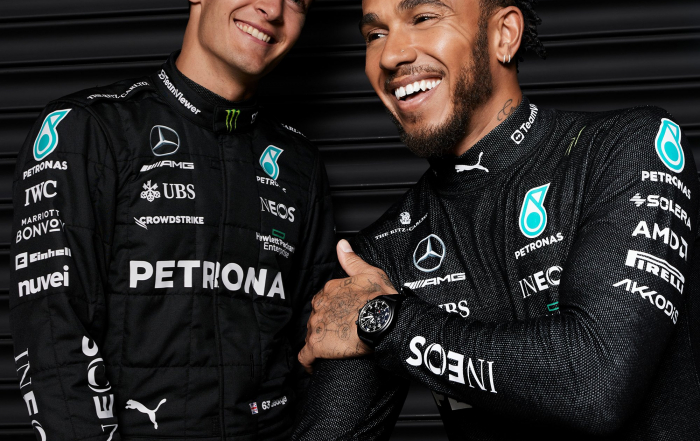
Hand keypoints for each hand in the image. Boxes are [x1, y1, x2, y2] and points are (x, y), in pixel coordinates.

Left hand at [298, 239, 397, 372]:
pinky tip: (313, 365)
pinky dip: (308, 362)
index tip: (342, 316)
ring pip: (311, 334)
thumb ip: (352, 260)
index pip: (324, 300)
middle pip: (317, 317)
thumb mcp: (369, 273)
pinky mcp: (316, 345)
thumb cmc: (381, 299)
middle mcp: (320, 305)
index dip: (332, 310)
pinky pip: (305, 356)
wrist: (383, 320)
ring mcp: (316, 325)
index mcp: (330, 290)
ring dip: (320, 341)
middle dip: (325, 326)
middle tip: (340, 333)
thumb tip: (342, 245)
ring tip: (334, 349)